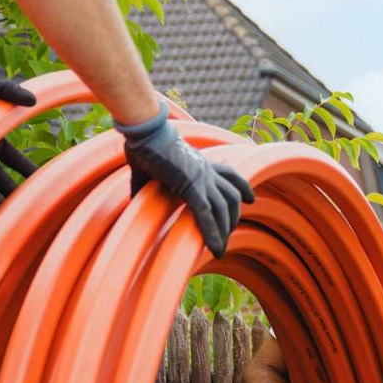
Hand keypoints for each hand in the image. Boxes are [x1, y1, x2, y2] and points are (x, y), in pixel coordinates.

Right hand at [115, 99, 253, 257]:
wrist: (145, 133)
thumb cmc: (143, 146)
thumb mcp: (147, 169)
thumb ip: (145, 185)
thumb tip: (132, 198)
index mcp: (200, 163)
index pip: (230, 175)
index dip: (243, 187)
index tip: (250, 199)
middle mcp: (207, 170)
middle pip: (232, 195)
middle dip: (233, 217)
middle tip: (229, 234)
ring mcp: (202, 178)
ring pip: (224, 208)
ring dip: (224, 229)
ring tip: (221, 246)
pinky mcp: (192, 187)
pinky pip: (207, 214)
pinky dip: (213, 234)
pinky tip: (216, 249)